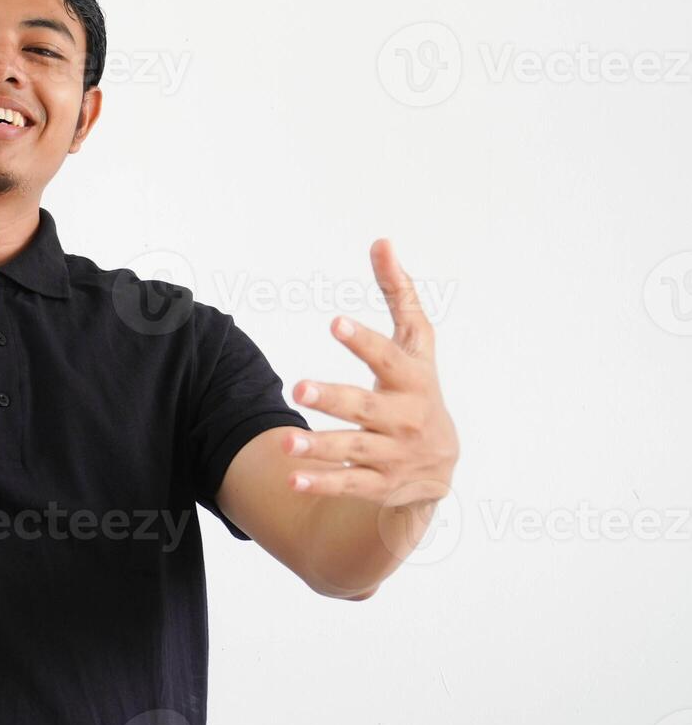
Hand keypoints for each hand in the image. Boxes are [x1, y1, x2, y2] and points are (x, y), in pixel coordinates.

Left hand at [281, 239, 458, 506]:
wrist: (441, 464)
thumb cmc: (417, 387)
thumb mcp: (416, 343)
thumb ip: (399, 294)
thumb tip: (381, 241)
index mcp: (412, 378)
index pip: (388, 357)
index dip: (363, 341)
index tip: (335, 323)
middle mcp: (404, 417)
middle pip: (365, 407)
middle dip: (333, 398)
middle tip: (297, 387)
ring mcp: (392, 453)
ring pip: (353, 449)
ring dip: (318, 446)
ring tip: (283, 441)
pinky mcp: (378, 483)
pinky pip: (347, 484)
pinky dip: (320, 482)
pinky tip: (290, 477)